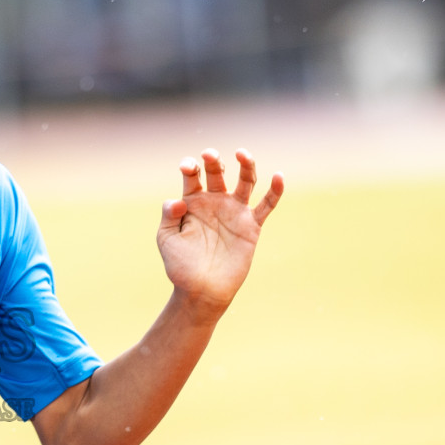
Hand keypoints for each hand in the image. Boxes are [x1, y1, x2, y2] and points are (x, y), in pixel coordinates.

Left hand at [157, 148, 282, 318]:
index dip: (190, 166)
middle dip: (214, 161)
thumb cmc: (180, 265)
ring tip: (242, 153)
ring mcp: (234, 212)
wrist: (201, 290)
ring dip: (246, 165)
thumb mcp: (166, 239)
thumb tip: (178, 200)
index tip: (188, 167)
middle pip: (218, 173)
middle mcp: (215, 202)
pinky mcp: (251, 226)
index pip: (193, 176)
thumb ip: (168, 216)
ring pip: (245, 181)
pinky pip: (266, 205)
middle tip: (209, 155)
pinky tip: (279, 176)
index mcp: (192, 202)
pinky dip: (275, 191)